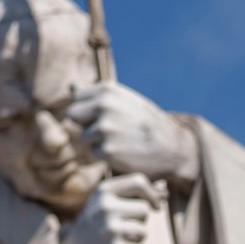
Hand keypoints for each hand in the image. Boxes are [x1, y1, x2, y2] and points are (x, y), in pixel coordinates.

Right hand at [58, 173, 156, 243]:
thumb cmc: (95, 235)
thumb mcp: (106, 209)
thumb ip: (133, 197)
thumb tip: (163, 190)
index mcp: (101, 192)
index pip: (138, 182)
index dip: (151, 195)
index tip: (155, 206)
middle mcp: (104, 207)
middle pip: (144, 210)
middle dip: (138, 223)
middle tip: (119, 233)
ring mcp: (110, 228)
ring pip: (143, 231)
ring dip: (135, 241)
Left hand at [69, 82, 198, 184]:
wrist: (172, 146)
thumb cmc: (145, 122)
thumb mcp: (126, 100)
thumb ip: (99, 95)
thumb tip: (72, 87)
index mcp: (108, 90)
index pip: (77, 98)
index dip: (88, 109)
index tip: (104, 115)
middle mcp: (104, 106)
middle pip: (73, 116)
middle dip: (86, 124)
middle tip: (109, 130)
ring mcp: (105, 129)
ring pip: (84, 137)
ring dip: (98, 142)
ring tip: (121, 140)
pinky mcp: (107, 150)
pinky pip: (94, 153)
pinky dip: (106, 156)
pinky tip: (123, 151)